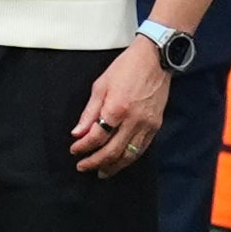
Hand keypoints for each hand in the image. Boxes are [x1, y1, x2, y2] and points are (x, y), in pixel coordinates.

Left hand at [70, 38, 171, 177]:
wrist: (156, 59)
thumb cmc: (127, 68)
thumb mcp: (101, 85)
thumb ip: (89, 112)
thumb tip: (78, 132)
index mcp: (117, 108)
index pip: (96, 137)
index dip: (83, 146)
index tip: (74, 150)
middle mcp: (133, 120)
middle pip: (112, 151)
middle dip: (94, 162)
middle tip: (82, 166)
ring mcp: (147, 125)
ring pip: (129, 155)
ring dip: (113, 166)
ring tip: (101, 172)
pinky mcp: (156, 125)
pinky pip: (142, 148)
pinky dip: (129, 158)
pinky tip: (120, 161)